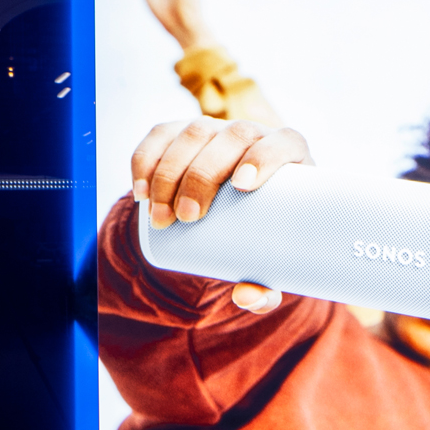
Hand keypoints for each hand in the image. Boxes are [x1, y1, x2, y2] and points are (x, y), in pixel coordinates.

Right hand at [131, 119, 306, 306]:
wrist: (238, 216)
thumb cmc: (266, 238)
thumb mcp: (272, 263)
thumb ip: (266, 290)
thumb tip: (247, 298)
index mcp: (290, 155)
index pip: (283, 142)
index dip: (264, 156)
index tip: (242, 186)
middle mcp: (254, 134)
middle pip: (233, 137)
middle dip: (203, 175)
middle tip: (188, 217)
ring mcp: (216, 131)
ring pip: (194, 133)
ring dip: (170, 173)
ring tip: (161, 218)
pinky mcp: (182, 134)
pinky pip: (161, 135)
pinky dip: (145, 160)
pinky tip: (139, 192)